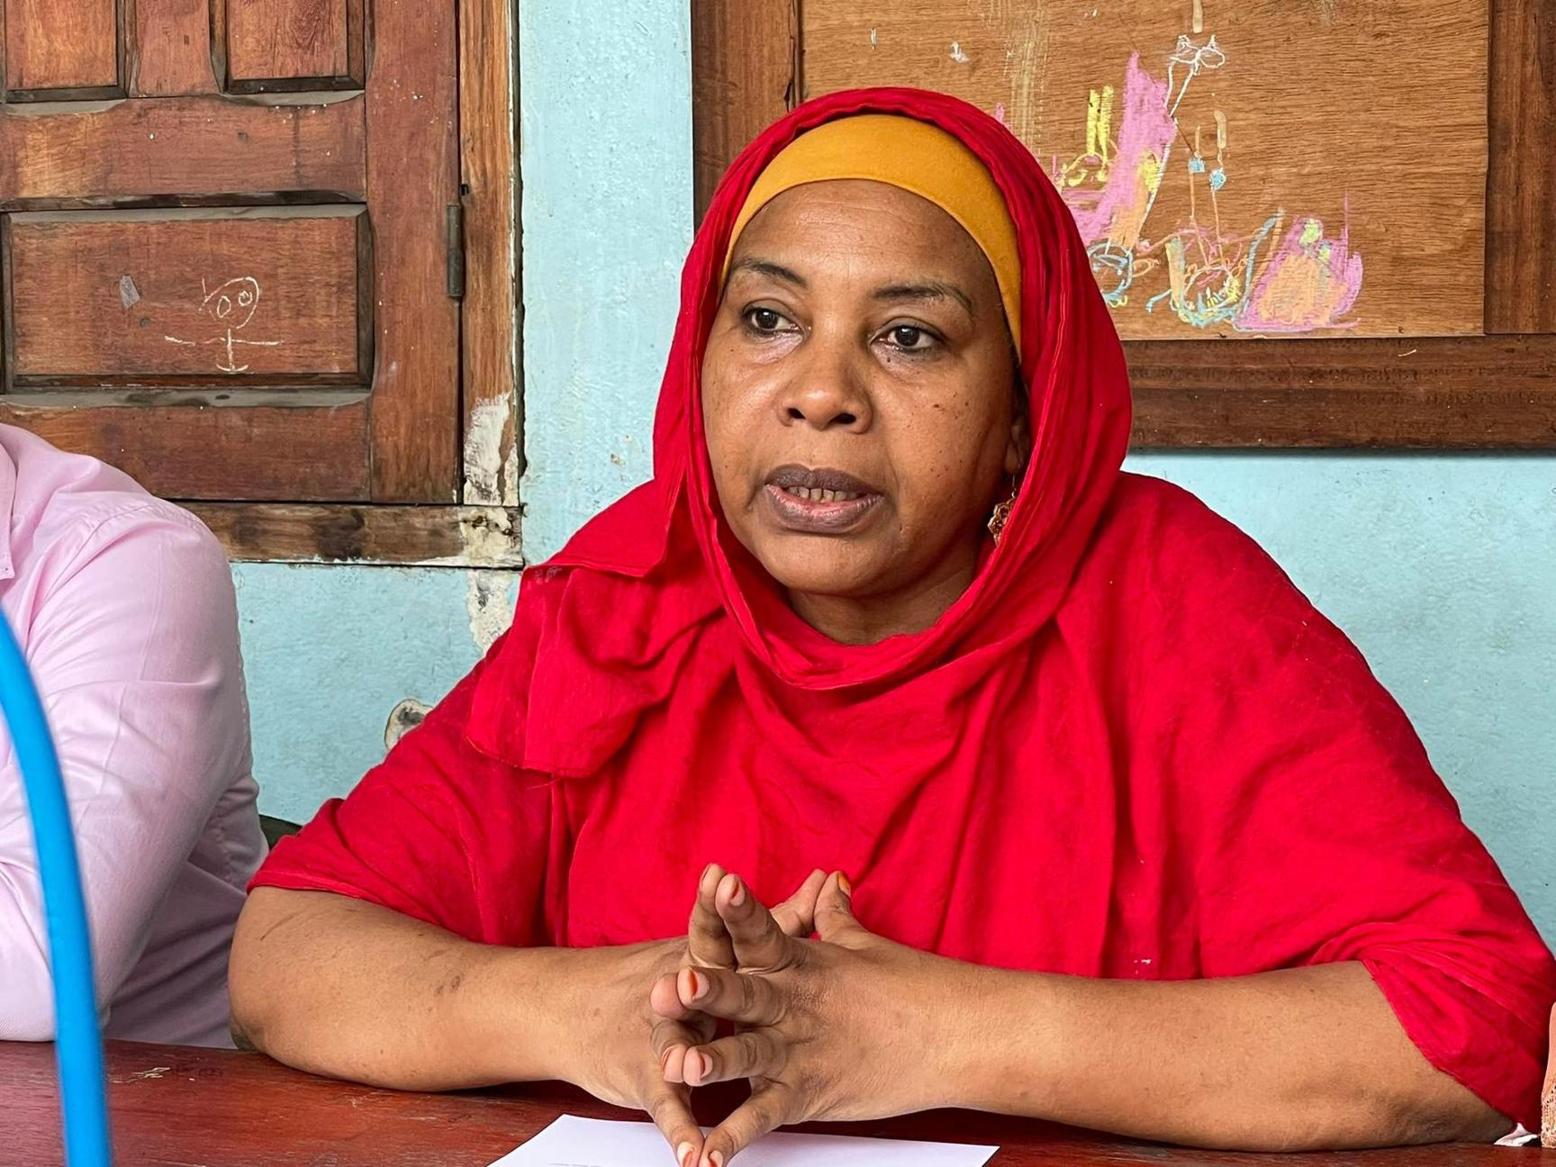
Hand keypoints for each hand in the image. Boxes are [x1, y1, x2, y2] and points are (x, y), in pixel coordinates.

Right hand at [567, 867, 827, 1166]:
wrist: (581, 1010)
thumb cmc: (667, 973)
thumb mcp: (721, 944)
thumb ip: (781, 918)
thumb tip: (826, 882)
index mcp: (700, 957)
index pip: (708, 925)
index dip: (715, 903)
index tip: (721, 876)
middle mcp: (680, 993)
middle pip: (691, 985)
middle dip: (695, 981)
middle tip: (693, 976)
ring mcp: (664, 1038)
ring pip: (676, 1047)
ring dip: (686, 1058)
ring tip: (689, 1066)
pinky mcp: (651, 1081)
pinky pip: (670, 1109)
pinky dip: (682, 1133)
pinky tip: (696, 1158)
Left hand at [651, 871, 967, 1165]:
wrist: (954, 1036)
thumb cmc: (911, 985)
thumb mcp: (864, 944)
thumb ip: (833, 915)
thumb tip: (827, 881)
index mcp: (802, 963)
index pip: (765, 931)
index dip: (741, 908)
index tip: (718, 882)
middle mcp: (794, 1006)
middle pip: (746, 996)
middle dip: (710, 992)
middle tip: (674, 983)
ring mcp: (799, 1053)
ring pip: (748, 1056)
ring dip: (713, 1062)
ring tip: (678, 1066)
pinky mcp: (807, 1095)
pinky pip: (763, 1118)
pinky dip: (732, 1138)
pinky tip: (703, 1157)